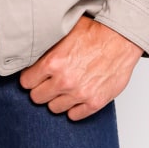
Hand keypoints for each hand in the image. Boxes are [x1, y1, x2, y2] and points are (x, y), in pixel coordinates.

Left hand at [19, 16, 142, 120]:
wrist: (122, 39)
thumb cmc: (96, 32)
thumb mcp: (64, 31)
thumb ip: (47, 44)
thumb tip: (31, 46)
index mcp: (53, 62)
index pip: (26, 82)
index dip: (29, 78)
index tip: (33, 76)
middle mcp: (64, 81)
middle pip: (37, 97)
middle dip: (40, 89)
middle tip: (46, 83)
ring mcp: (79, 94)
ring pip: (54, 108)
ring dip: (56, 99)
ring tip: (63, 89)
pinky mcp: (94, 102)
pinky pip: (75, 116)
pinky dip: (74, 108)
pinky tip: (76, 97)